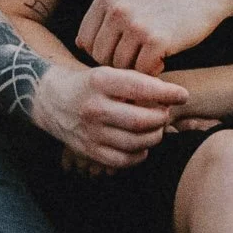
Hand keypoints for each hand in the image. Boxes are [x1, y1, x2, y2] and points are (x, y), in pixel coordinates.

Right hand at [32, 56, 186, 168]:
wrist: (49, 100)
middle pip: (141, 120)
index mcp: (99, 81)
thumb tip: (169, 94)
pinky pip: (123, 160)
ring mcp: (91, 132)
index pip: (140, 87)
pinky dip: (139, 154)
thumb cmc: (87, 84)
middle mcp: (94, 108)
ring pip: (135, 142)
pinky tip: (142, 144)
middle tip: (166, 113)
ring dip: (154, 136)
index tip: (182, 95)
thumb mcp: (105, 72)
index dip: (166, 92)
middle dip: (161, 118)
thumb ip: (133, 83)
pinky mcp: (89, 151)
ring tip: (156, 128)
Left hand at [75, 0, 225, 74]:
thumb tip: (79, 45)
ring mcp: (137, 24)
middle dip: (118, 64)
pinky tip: (163, 58)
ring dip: (136, 68)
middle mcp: (117, 9)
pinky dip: (153, 70)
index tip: (121, 51)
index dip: (101, 53)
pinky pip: (143, 71)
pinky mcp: (157, 39)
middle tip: (138, 58)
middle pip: (101, 57)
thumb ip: (103, 19)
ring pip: (121, 67)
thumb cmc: (162, 1)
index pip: (85, 42)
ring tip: (151, 56)